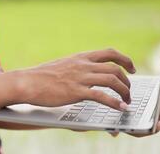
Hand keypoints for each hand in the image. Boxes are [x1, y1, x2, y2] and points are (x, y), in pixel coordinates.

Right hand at [17, 49, 135, 109]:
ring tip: (127, 101)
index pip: (109, 52)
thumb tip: (85, 74)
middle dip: (127, 80)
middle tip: (129, 90)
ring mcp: (80, 78)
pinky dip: (114, 102)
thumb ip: (76, 67)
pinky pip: (101, 96)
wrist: (28, 82)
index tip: (131, 68)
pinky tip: (120, 107)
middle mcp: (83, 65)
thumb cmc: (42, 76)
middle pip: (115, 68)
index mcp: (81, 58)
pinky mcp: (76, 91)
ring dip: (124, 91)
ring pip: (112, 80)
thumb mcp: (63, 65)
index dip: (124, 59)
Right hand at [109, 84, 159, 137]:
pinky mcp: (158, 104)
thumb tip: (114, 133)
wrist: (118, 109)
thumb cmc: (114, 118)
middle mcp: (150, 123)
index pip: (151, 129)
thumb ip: (113, 128)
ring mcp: (156, 113)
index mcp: (141, 129)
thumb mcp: (112, 122)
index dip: (157, 127)